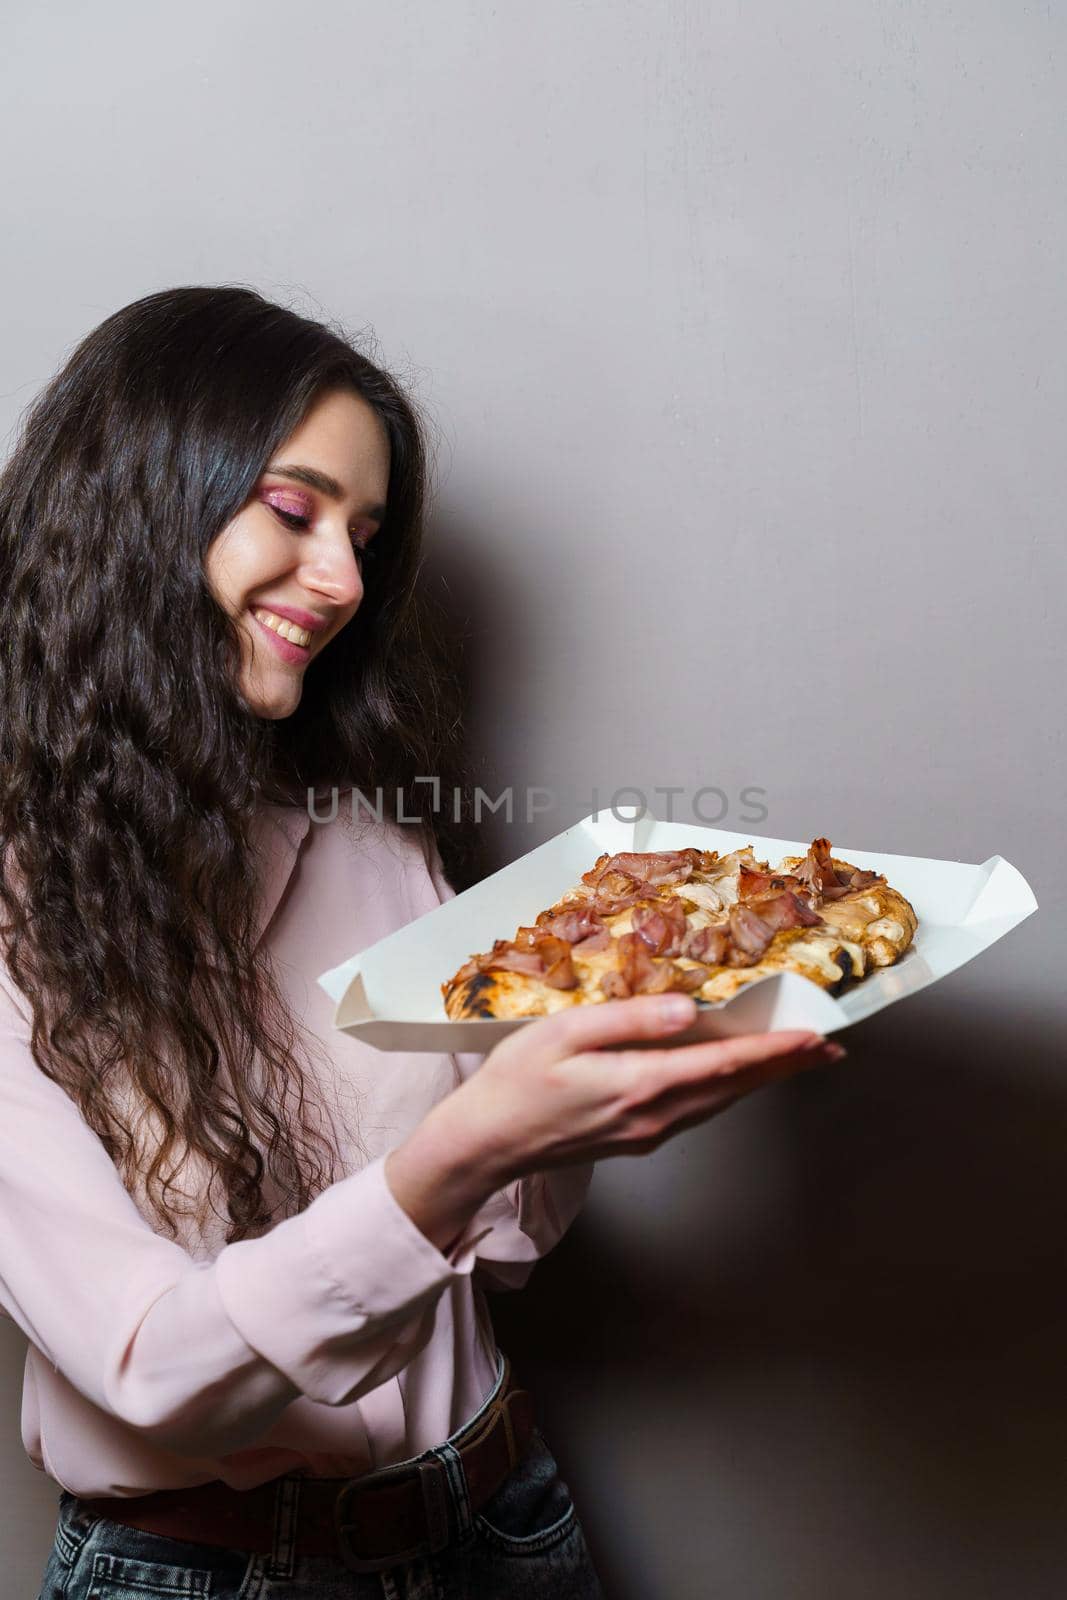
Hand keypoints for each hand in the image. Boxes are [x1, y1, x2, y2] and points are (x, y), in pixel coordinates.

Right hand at [385, 995, 842, 1252]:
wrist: (485, 1144)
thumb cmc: (514, 1082)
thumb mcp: (563, 1033)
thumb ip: (630, 1020)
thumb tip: (689, 1011)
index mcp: (639, 1084)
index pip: (725, 1063)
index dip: (776, 1049)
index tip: (817, 1035)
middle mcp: (654, 1115)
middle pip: (735, 1086)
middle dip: (786, 1066)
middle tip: (831, 1047)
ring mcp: (648, 1132)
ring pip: (720, 1101)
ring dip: (761, 1078)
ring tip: (797, 1059)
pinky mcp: (637, 1138)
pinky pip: (698, 1108)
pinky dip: (728, 1088)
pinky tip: (734, 1075)